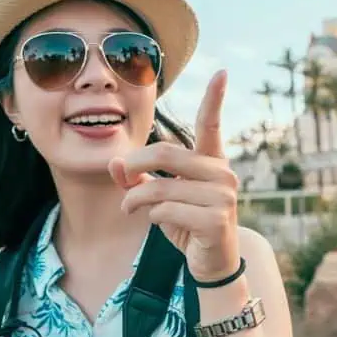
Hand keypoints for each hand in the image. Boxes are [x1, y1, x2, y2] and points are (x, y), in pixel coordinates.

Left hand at [111, 70, 240, 282]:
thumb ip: (140, 176)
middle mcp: (222, 174)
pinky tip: (155, 222)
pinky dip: (150, 216)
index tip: (221, 72)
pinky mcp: (216, 220)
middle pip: (165, 153)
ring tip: (129, 207)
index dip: (215, 98)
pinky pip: (166, 210)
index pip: (211, 125)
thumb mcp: (163, 196)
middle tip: (118, 177)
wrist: (212, 263)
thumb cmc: (188, 222)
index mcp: (212, 162)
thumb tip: (113, 163)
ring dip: (134, 199)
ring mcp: (223, 197)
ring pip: (159, 186)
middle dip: (132, 164)